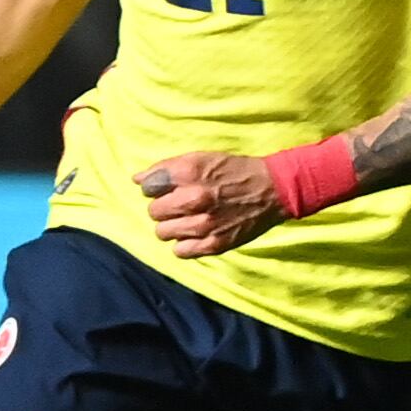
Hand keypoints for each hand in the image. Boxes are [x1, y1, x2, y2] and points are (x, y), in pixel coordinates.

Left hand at [136, 150, 284, 257]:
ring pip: (162, 233)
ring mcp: (205, 224)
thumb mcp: (201, 158)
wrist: (274, 189)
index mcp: (189, 173)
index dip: (156, 188)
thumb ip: (166, 168)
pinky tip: (195, 234)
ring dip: (172, 227)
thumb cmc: (234, 171)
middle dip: (164, 208)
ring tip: (188, 220)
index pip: (148, 187)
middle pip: (154, 212)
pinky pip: (180, 252)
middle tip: (181, 205)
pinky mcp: (215, 244)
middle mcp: (195, 198)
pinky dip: (184, 244)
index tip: (168, 189)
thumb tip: (136, 180)